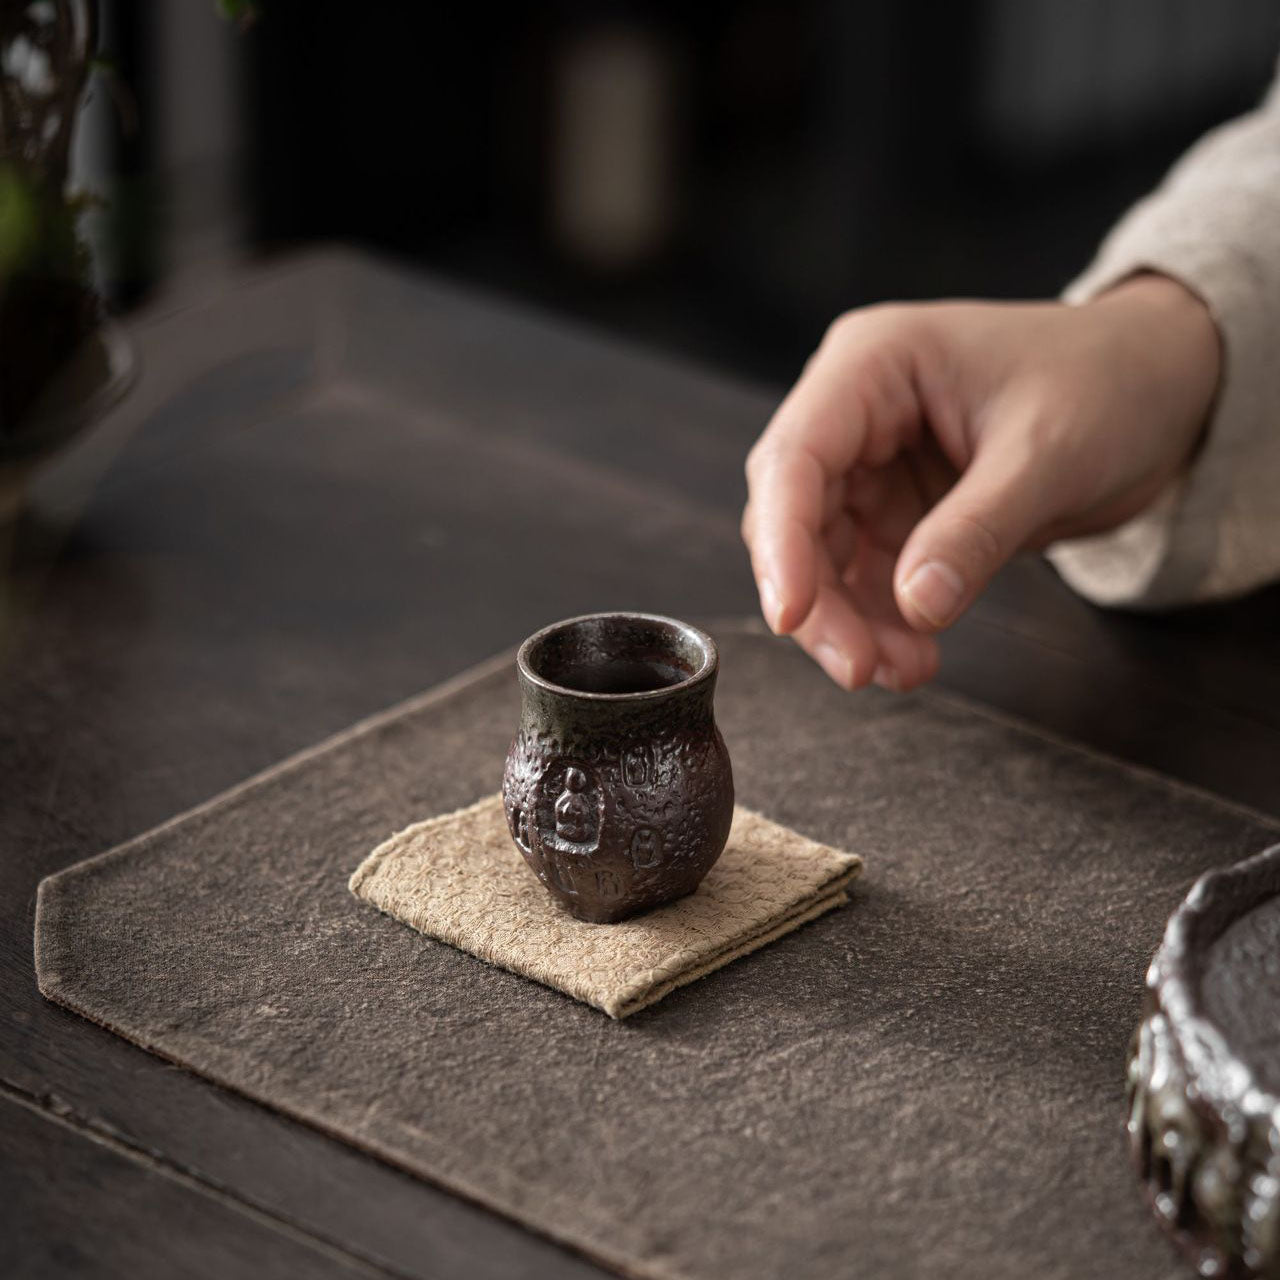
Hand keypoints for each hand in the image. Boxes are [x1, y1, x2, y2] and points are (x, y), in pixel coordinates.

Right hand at [741, 275, 1220, 690]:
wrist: (1160, 389)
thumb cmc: (1109, 383)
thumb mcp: (1048, 454)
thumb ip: (977, 530)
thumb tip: (915, 606)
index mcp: (874, 364)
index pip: (795, 456)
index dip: (781, 539)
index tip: (790, 613)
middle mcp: (856, 413)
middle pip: (793, 516)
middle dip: (817, 600)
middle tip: (857, 668)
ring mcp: (871, 465)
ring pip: (820, 559)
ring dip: (847, 623)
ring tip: (903, 671)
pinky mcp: (895, 512)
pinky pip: (864, 578)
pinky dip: (879, 624)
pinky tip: (914, 657)